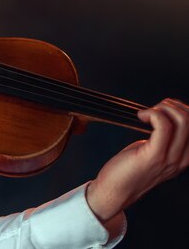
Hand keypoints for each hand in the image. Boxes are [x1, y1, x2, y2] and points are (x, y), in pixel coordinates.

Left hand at [86, 98, 188, 221]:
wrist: (115, 191)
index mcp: (184, 157)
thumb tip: (164, 116)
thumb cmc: (129, 169)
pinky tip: (141, 116)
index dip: (182, 111)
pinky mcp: (154, 156)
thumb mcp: (153, 152)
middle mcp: (182, 159)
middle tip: (154, 108)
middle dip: (173, 106)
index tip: (163, 109)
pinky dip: (153, 114)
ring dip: (163, 108)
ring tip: (147, 112)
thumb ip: (164, 139)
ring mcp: (170, 159)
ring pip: (183, 121)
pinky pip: (163, 126)